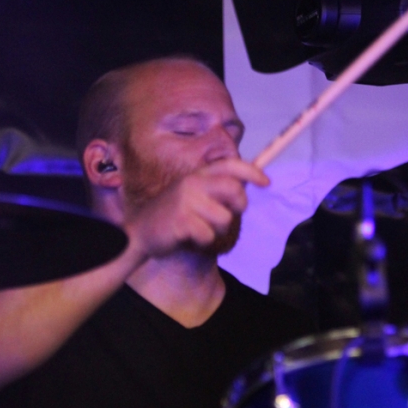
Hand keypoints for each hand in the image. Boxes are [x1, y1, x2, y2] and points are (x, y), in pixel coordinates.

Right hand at [125, 158, 269, 258]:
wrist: (140, 232)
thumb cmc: (173, 215)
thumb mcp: (193, 195)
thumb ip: (215, 189)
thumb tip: (245, 185)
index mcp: (197, 175)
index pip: (229, 165)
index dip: (251, 172)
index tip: (266, 182)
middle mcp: (193, 183)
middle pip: (235, 191)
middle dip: (238, 207)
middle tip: (225, 215)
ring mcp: (186, 201)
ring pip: (224, 218)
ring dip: (216, 230)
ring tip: (199, 228)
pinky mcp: (182, 221)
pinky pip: (209, 235)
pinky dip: (202, 241)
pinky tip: (188, 237)